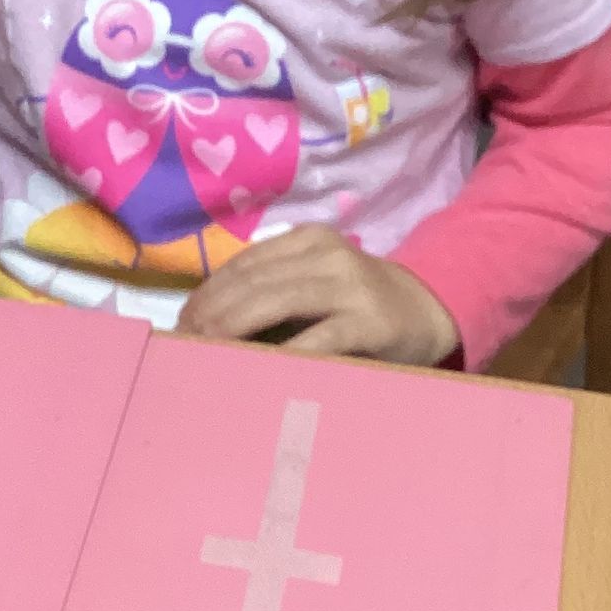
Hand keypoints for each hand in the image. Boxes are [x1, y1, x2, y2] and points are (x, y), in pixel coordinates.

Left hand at [176, 227, 459, 367]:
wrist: (428, 311)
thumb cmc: (359, 304)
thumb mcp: (317, 281)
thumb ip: (274, 290)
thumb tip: (206, 321)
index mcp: (309, 240)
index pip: (245, 263)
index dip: (208, 292)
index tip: (182, 321)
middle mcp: (327, 254)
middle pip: (253, 281)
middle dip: (213, 312)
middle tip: (183, 343)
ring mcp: (350, 286)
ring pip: (276, 301)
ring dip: (234, 329)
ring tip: (206, 352)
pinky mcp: (368, 322)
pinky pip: (317, 338)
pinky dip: (285, 354)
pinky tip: (259, 371)